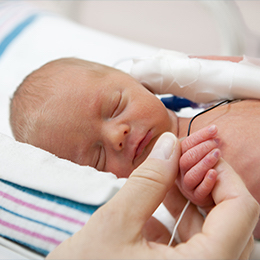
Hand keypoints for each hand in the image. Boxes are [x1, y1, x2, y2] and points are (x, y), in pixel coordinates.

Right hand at [46, 133, 258, 258]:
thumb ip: (148, 180)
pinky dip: (184, 213)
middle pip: (233, 219)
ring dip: (194, 196)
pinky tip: (162, 196)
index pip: (241, 210)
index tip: (200, 151)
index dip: (224, 173)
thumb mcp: (115, 223)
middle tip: (182, 159)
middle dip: (207, 182)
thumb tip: (170, 142)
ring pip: (216, 228)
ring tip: (170, 172)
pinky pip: (197, 239)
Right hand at [176, 125, 219, 211]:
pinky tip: (215, 173)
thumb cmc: (207, 167)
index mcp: (178, 158)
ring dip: (205, 162)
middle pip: (185, 159)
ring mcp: (186, 185)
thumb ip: (198, 143)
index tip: (214, 129)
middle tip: (216, 142)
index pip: (183, 144)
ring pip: (191, 175)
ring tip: (217, 153)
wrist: (213, 188)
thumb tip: (210, 129)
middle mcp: (179, 172)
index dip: (199, 136)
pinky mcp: (196, 197)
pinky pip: (200, 190)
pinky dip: (207, 181)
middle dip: (202, 148)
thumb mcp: (200, 153)